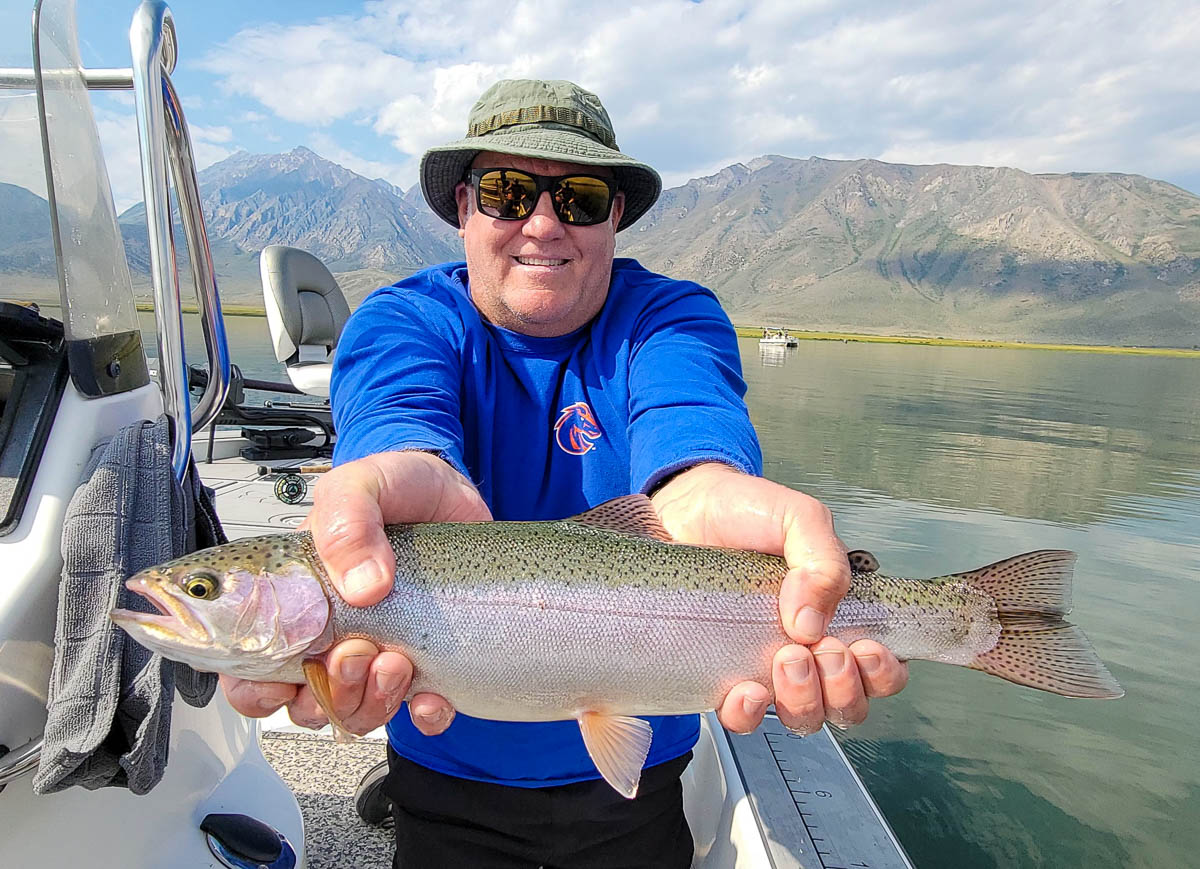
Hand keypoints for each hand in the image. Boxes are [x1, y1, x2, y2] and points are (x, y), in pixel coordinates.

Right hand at [220, 451, 489, 734]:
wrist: (455, 491)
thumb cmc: (396, 487)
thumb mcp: (362, 484)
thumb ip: (348, 520)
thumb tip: (365, 586)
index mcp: (296, 600)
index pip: (250, 669)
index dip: (257, 690)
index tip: (284, 680)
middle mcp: (332, 635)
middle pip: (303, 704)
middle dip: (328, 693)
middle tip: (355, 650)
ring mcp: (380, 651)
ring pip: (356, 714)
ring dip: (371, 701)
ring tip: (397, 659)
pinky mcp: (429, 662)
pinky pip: (421, 714)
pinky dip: (425, 714)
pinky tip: (432, 692)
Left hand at [651, 463, 907, 734]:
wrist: (680, 509)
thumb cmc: (745, 512)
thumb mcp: (797, 519)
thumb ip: (823, 560)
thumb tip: (811, 626)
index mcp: (836, 616)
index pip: (879, 670)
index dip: (882, 673)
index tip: (865, 647)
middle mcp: (807, 650)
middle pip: (847, 705)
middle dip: (843, 687)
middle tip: (821, 648)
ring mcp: (764, 666)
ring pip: (804, 717)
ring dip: (804, 700)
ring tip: (786, 658)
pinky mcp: (721, 675)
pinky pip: (743, 719)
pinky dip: (750, 714)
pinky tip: (746, 691)